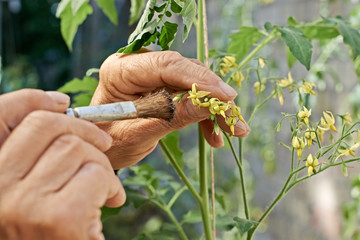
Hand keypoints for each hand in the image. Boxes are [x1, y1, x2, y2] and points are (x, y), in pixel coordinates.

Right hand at [0, 90, 124, 239]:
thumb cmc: (51, 229)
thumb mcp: (32, 189)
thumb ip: (38, 153)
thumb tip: (62, 103)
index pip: (2, 115)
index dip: (34, 101)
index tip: (65, 104)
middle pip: (49, 127)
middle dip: (85, 135)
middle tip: (103, 151)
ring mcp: (23, 203)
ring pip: (78, 149)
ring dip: (103, 167)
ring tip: (104, 190)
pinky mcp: (59, 217)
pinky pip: (97, 174)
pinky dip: (111, 185)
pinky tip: (109, 202)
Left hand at [91, 50, 249, 168]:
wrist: (103, 149)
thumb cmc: (110, 142)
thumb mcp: (139, 133)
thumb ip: (172, 117)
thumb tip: (210, 104)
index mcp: (122, 70)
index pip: (168, 65)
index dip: (200, 80)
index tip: (227, 96)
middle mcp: (139, 65)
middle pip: (185, 73)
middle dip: (213, 97)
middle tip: (235, 120)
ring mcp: (152, 75)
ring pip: (193, 84)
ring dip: (214, 109)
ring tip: (233, 130)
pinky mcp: (162, 86)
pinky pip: (190, 96)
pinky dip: (204, 116)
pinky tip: (214, 136)